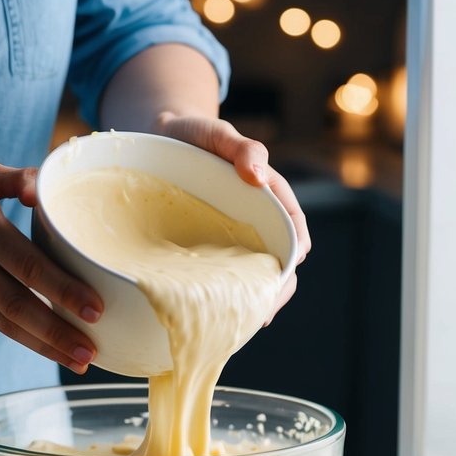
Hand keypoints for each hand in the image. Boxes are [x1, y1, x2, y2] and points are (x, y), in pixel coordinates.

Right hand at [0, 164, 102, 373]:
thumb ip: (14, 178)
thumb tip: (44, 188)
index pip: (24, 261)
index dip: (60, 288)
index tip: (94, 306)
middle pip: (18, 302)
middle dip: (59, 329)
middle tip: (93, 348)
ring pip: (7, 322)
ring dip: (48, 345)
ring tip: (83, 361)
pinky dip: (28, 339)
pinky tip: (55, 349)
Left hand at [155, 112, 310, 315]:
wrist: (159, 139)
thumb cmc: (193, 135)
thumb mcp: (216, 133)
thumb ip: (242, 147)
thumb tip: (259, 175)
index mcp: (267, 194)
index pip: (294, 226)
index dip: (296, 250)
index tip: (288, 271)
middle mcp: (256, 219)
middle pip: (280, 258)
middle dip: (277, 287)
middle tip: (262, 313)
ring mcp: (234, 235)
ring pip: (255, 272)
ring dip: (255, 297)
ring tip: (244, 322)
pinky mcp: (210, 246)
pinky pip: (226, 273)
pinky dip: (229, 294)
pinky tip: (219, 315)